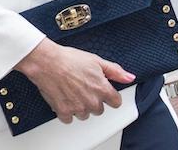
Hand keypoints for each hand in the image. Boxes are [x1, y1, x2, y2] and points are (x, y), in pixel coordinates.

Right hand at [13, 39, 133, 122]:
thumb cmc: (70, 60)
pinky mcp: (64, 112)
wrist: (48, 63)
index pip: (116, 103)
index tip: (105, 92)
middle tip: (85, 88)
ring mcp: (77, 108)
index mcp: (102, 89)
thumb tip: (129, 77)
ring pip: (85, 115)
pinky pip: (69, 119)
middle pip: (99, 110)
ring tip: (74, 91)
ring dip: (81, 106)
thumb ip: (116, 71)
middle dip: (94, 101)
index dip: (111, 96)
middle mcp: (91, 101)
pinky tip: (65, 98)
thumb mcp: (97, 61)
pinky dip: (67, 111)